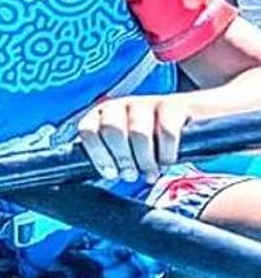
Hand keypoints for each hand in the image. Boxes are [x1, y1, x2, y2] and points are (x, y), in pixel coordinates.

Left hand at [76, 94, 192, 182]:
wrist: (189, 117)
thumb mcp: (124, 145)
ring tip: (150, 172)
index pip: (88, 130)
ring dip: (145, 160)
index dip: (97, 154)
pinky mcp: (171, 105)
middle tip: (131, 175)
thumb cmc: (150, 138)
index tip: (111, 173)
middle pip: (112, 131)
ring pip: (138, 133)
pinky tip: (167, 162)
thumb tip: (98, 175)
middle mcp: (120, 105)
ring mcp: (145, 102)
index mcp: (101, 115)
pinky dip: (166, 154)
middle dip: (122, 159)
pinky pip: (166, 132)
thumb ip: (109, 155)